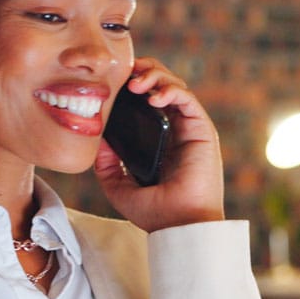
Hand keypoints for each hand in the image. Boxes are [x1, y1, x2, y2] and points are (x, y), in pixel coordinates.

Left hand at [93, 58, 225, 231]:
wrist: (178, 226)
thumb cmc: (155, 213)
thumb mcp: (119, 187)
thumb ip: (106, 165)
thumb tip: (97, 142)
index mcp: (161, 140)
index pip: (149, 100)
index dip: (134, 84)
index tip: (114, 81)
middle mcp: (177, 131)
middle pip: (164, 86)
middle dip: (145, 72)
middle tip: (125, 73)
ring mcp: (191, 129)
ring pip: (176, 86)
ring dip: (155, 76)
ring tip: (135, 83)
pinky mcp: (202, 131)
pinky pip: (187, 99)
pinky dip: (170, 90)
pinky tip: (152, 97)